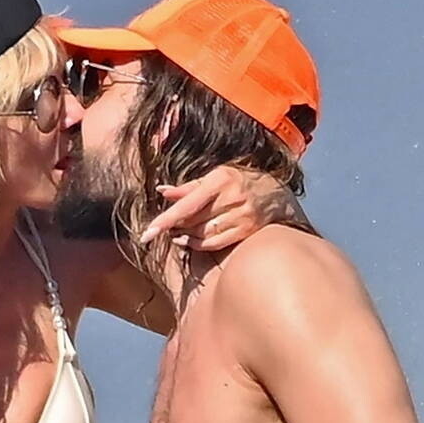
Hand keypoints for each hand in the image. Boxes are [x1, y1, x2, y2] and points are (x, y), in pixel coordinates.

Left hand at [140, 169, 310, 253]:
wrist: (277, 194)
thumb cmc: (240, 182)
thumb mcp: (215, 178)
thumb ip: (188, 188)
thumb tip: (162, 191)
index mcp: (221, 180)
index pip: (187, 204)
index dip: (165, 220)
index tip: (147, 233)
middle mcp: (232, 197)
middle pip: (193, 220)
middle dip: (174, 226)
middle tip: (162, 227)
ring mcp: (242, 216)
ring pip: (202, 233)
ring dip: (185, 236)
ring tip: (177, 233)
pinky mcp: (247, 231)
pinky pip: (214, 243)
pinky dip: (198, 244)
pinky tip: (189, 241)